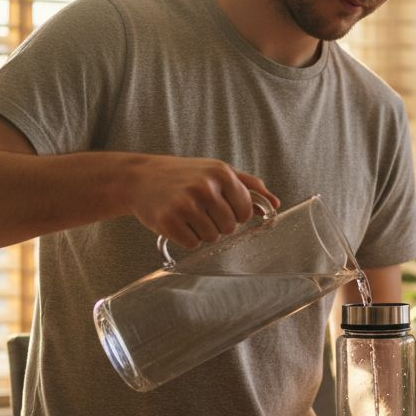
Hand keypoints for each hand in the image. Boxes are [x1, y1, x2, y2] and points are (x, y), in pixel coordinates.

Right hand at [125, 155, 279, 248]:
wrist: (140, 178)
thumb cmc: (183, 175)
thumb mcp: (216, 171)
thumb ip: (248, 186)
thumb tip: (275, 203)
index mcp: (221, 173)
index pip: (245, 211)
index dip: (235, 215)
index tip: (221, 207)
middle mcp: (205, 187)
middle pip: (229, 227)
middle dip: (217, 224)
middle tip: (200, 211)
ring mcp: (186, 204)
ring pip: (211, 237)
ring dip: (202, 232)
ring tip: (188, 215)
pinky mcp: (169, 220)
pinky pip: (192, 244)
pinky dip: (186, 238)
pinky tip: (177, 222)